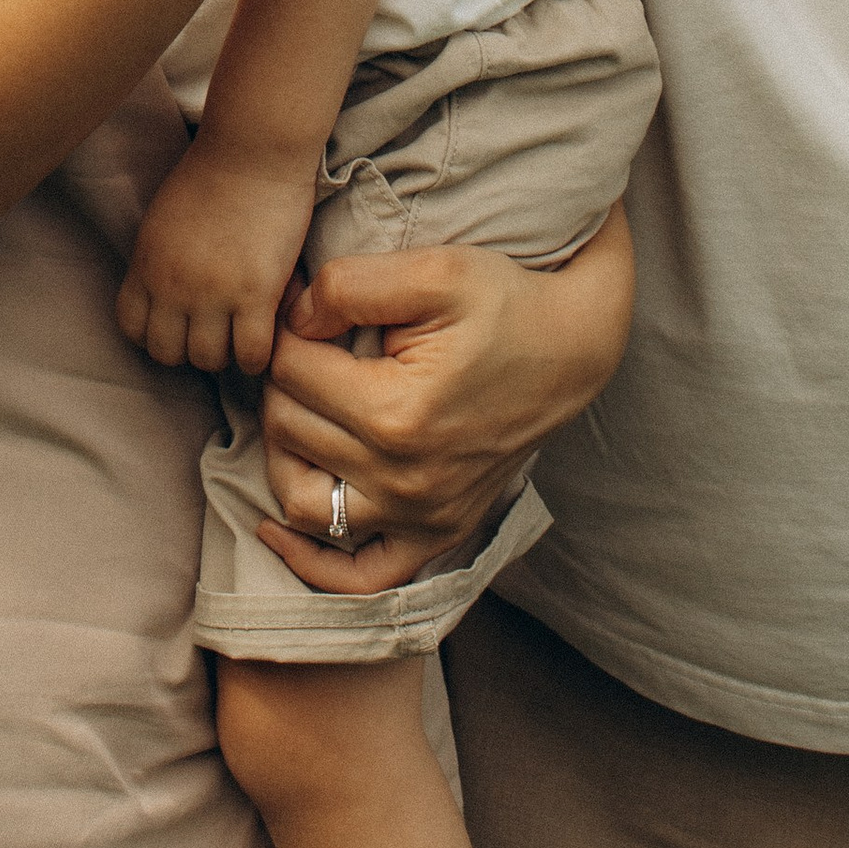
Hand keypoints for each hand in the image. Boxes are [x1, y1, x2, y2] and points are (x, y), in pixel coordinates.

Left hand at [117, 133, 316, 376]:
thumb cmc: (212, 174)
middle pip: (167, 353)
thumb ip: (157, 261)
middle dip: (188, 351)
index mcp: (146, 264)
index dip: (155, 336)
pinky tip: (266, 337)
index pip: (132, 328)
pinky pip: (250, 354)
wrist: (254, 150)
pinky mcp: (256, 294)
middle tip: (213, 335)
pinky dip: (257, 357)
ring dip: (225, 355)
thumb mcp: (163, 219)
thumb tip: (163, 296)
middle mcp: (172, 285)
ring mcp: (213, 293)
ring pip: (208, 360)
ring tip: (240, 336)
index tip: (178, 329)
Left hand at [256, 220, 635, 596]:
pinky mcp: (436, 534)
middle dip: (284, 379)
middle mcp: (404, 480)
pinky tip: (277, 528)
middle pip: (287, 428)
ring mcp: (421, 517)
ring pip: (301, 499)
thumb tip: (292, 318)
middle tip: (308, 346)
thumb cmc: (503, 304)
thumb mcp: (432, 270)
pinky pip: (357, 578)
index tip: (306, 308)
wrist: (571, 349)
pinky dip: (310, 561)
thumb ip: (350, 286)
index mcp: (397, 413)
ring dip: (284, 450)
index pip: (290, 371)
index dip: (286, 328)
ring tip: (302, 407)